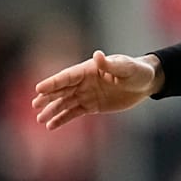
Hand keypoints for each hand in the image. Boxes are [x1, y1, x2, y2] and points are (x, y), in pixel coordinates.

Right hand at [32, 51, 160, 129]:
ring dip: (52, 110)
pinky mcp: (92, 106)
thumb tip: (97, 55)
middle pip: (62, 89)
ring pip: (65, 103)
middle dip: (48, 97)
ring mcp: (87, 94)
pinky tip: (51, 126)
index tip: (38, 88)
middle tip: (35, 105)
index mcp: (89, 69)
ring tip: (39, 119)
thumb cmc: (137, 70)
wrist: (146, 83)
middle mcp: (84, 81)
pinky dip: (62, 119)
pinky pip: (74, 113)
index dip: (53, 82)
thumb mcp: (126, 67)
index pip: (68, 76)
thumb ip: (110, 64)